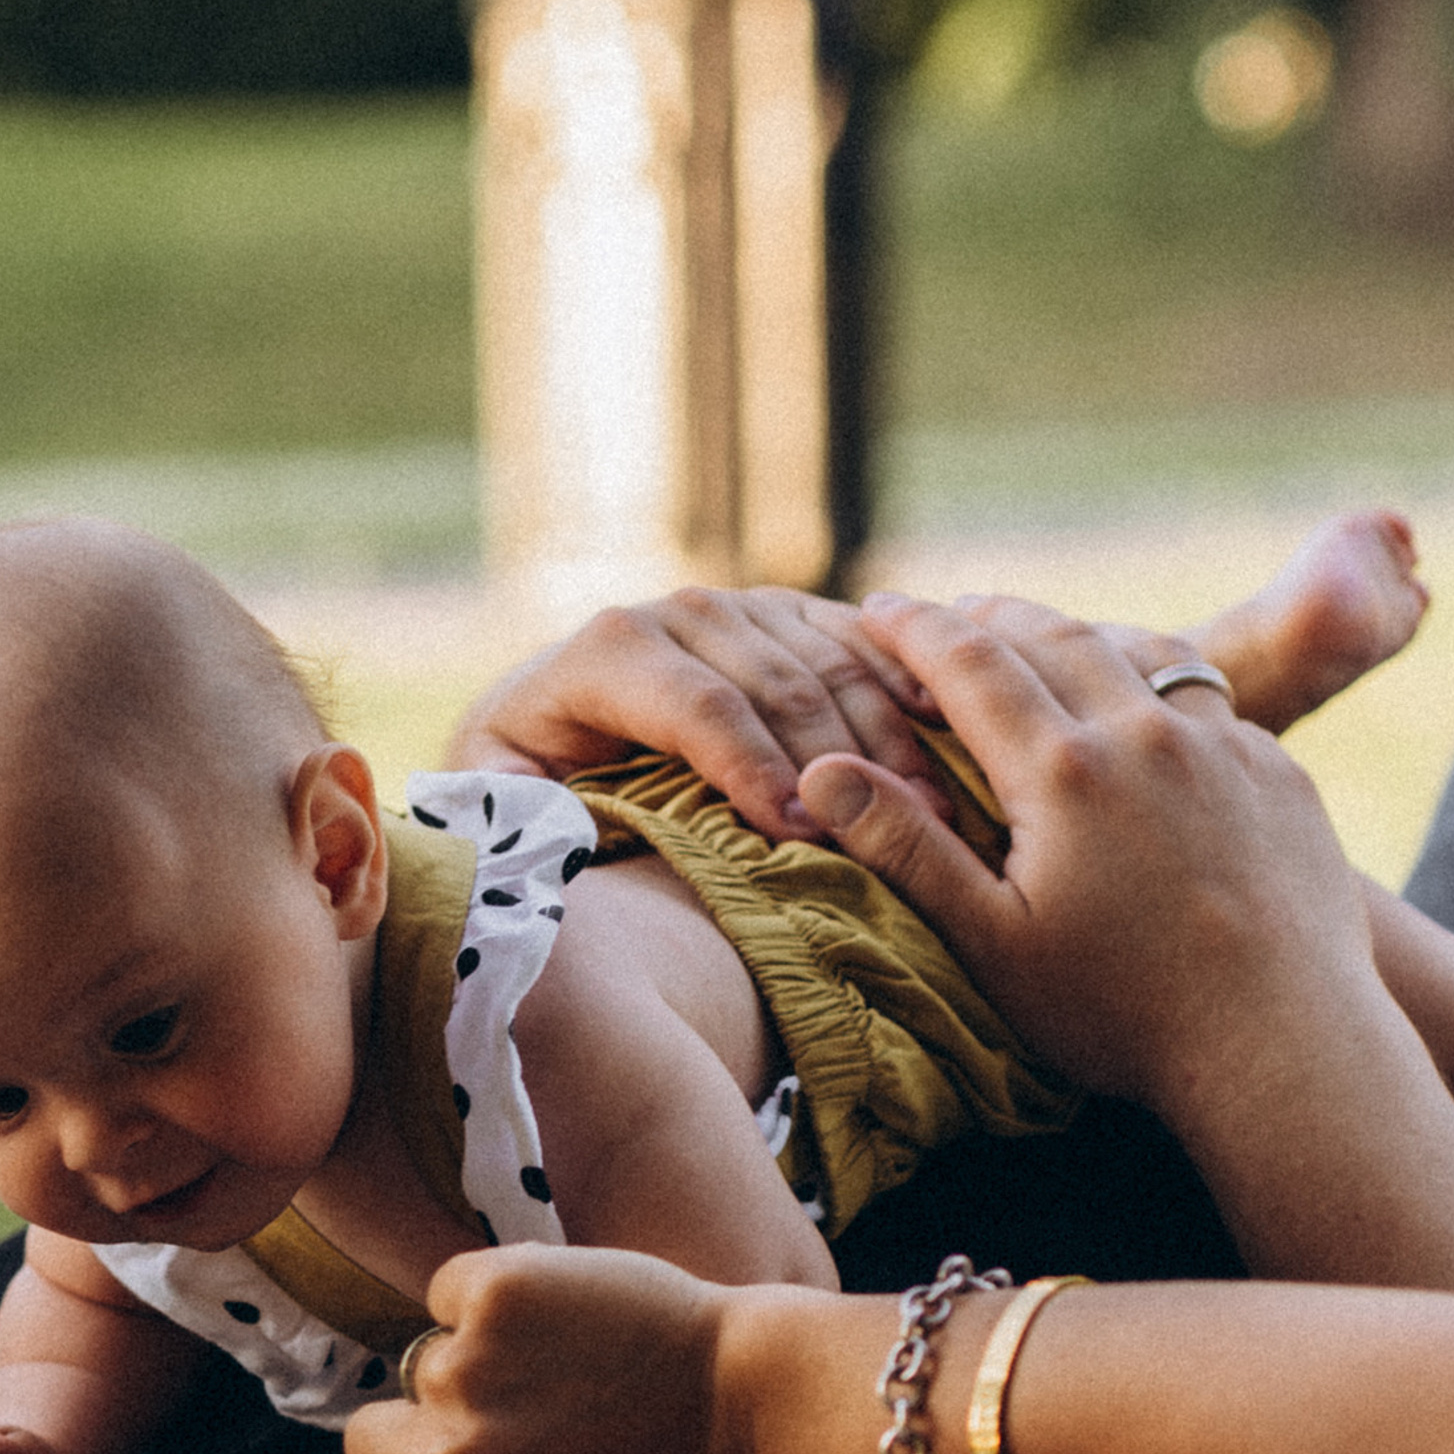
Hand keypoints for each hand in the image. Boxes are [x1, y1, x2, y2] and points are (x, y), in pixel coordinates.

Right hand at [277, 1245, 748, 1453]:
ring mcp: (467, 1370)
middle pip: (356, 1449)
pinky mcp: (497, 1289)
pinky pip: (449, 1296)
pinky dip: (495, 1308)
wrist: (748, 1410)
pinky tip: (568, 1339)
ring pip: (414, 1375)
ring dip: (472, 1381)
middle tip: (518, 1453)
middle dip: (413, 1452)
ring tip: (563, 1399)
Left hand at [448, 588, 952, 845]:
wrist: (551, 734)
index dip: (750, 767)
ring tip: (932, 819)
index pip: (696, 702)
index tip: (798, 835)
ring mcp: (741, 609)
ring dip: (887, 740)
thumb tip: (564, 836)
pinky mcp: (790, 617)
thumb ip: (526, 813)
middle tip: (892, 844)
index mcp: (606, 652)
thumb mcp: (503, 804)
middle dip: (836, 764)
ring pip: (830, 661)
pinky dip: (908, 690)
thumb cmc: (529, 792)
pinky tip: (949, 746)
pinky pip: (862, 644)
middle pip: (778, 681)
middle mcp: (678, 612)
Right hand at [787, 593, 1377, 1111]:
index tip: (877, 609)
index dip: (914, 630)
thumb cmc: (1122, 1014)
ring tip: (1037, 636)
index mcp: (1061, 770)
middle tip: (946, 614)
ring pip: (1135, 650)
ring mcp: (1222, 744)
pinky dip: (1152, 678)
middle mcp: (1143, 732)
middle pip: (1049, 636)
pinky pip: (1205, 695)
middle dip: (986, 617)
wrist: (1284, 1043)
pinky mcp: (1276, 771)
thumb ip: (908, 850)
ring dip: (1073, 632)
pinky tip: (1140, 705)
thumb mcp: (994, 944)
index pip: (968, 664)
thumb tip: (819, 771)